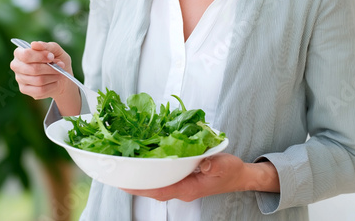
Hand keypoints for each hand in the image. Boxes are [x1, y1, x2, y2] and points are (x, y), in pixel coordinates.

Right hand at [10, 41, 80, 114]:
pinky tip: (55, 81)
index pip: (26, 55)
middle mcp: (17, 65)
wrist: (62, 76)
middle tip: (61, 66)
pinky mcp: (24, 89)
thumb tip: (34, 44)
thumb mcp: (56, 50)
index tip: (52, 56)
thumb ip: (47, 46)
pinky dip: (51, 85)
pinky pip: (39, 90)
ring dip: (53, 76)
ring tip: (60, 73)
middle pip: (33, 69)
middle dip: (50, 68)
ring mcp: (19, 78)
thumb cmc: (57, 60)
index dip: (40, 56)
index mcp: (20, 52)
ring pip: (38, 80)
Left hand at [121, 153, 245, 201]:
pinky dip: (151, 173)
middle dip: (134, 183)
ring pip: (156, 185)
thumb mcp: (225, 165)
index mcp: (189, 188)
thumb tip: (201, 165)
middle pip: (153, 189)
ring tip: (124, 168)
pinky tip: (143, 164)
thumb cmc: (231, 171)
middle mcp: (182, 189)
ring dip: (141, 179)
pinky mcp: (182, 179)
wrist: (239, 176)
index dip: (142, 187)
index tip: (125, 182)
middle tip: (116, 172)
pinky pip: (162, 178)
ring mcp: (181, 185)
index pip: (161, 190)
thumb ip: (212, 166)